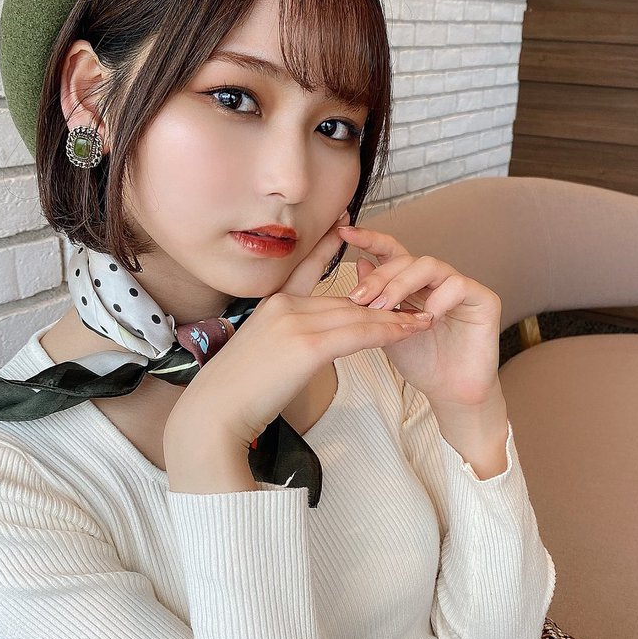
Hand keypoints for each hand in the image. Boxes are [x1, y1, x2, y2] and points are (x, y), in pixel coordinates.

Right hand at [163, 212, 433, 456]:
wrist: (215, 414)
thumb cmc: (234, 395)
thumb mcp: (261, 356)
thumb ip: (286, 340)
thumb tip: (309, 348)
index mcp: (271, 304)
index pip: (307, 269)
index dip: (328, 248)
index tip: (346, 224)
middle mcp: (284, 305)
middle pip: (344, 299)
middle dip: (381, 302)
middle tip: (414, 301)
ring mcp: (295, 322)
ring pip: (356, 314)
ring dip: (394, 318)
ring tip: (423, 318)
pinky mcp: (307, 345)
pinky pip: (358, 333)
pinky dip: (387, 331)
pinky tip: (408, 332)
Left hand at [337, 223, 502, 409]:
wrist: (450, 392)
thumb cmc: (421, 362)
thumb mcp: (386, 329)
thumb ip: (374, 300)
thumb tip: (359, 263)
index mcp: (412, 284)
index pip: (392, 252)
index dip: (370, 238)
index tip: (344, 232)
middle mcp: (436, 280)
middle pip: (406, 259)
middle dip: (380, 277)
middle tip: (360, 298)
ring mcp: (460, 287)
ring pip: (430, 265)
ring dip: (402, 284)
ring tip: (386, 308)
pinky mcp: (483, 299)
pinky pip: (458, 285)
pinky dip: (438, 299)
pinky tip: (426, 319)